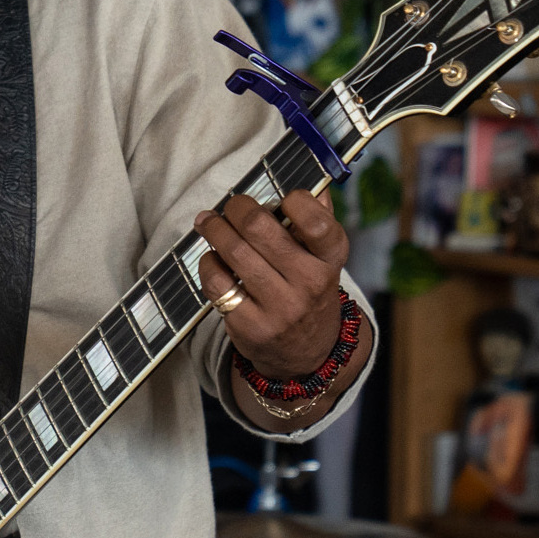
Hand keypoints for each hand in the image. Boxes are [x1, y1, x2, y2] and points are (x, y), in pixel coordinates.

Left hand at [192, 191, 348, 379]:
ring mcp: (280, 308)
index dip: (295, 201)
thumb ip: (319, 219)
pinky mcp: (251, 326)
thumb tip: (312, 182)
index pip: (317, 222)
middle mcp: (309, 284)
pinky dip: (209, 263)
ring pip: (234, 252)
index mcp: (331, 260)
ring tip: (207, 221)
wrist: (306, 355)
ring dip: (214, 229)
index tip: (281, 198)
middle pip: (260, 228)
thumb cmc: (308, 291)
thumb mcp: (323, 259)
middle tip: (230, 205)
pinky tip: (211, 257)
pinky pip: (217, 282)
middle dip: (237, 208)